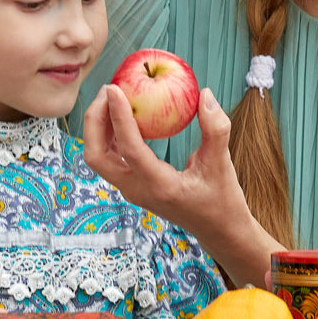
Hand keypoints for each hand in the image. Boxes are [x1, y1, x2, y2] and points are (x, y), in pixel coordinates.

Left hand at [80, 85, 273, 286]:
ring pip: (97, 157)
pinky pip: (110, 157)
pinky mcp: (132, 185)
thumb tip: (204, 95)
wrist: (217, 229)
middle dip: (94, 121)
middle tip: (108, 90)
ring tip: (112, 97)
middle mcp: (137, 190)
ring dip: (98, 126)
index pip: (129, 149)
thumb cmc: (222, 199)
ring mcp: (131, 189)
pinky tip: (123, 113)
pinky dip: (108, 133)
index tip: (114, 88)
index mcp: (159, 186)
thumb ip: (216, 129)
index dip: (118, 117)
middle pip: (96, 155)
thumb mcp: (223, 164)